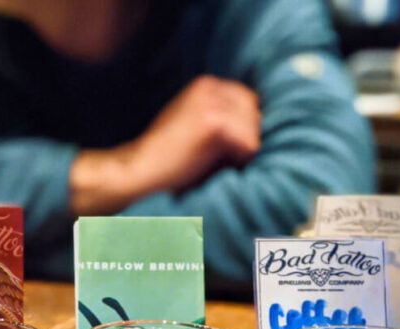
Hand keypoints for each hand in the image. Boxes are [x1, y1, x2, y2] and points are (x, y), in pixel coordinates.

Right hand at [70, 76, 261, 214]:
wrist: (136, 173)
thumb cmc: (166, 161)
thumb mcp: (193, 127)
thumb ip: (223, 120)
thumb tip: (262, 130)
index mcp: (206, 84)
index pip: (249, 103)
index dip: (242, 130)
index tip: (218, 150)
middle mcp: (211, 86)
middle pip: (257, 114)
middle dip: (244, 139)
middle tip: (213, 159)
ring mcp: (213, 103)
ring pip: (255, 131)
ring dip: (239, 153)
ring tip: (207, 161)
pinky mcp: (216, 123)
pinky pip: (250, 147)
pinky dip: (236, 163)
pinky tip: (207, 165)